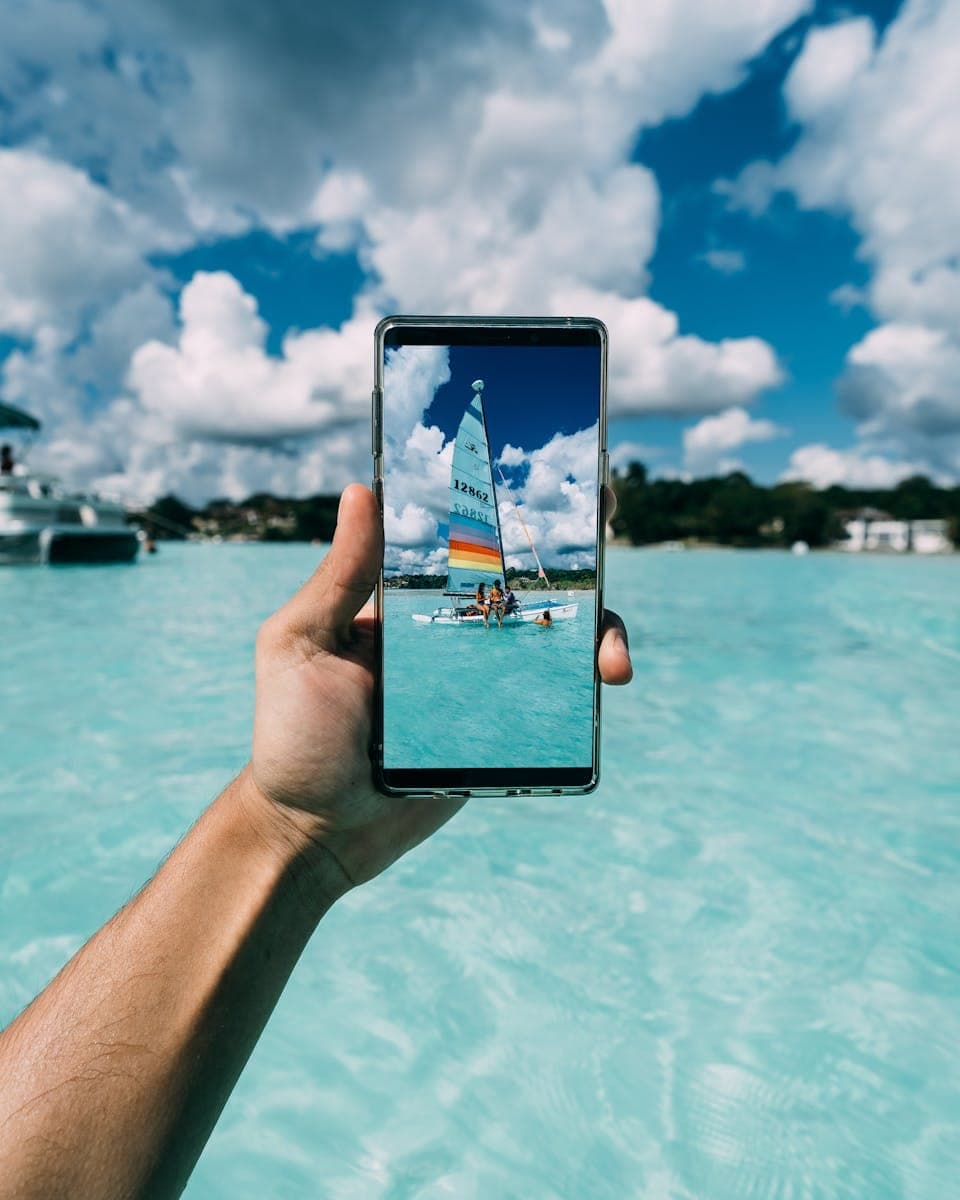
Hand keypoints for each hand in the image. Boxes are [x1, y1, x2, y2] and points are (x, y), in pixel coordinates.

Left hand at [245, 483, 632, 898]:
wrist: (317, 834)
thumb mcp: (299, 645)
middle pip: (524, 580)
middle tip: (604, 513)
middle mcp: (450, 634)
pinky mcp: (502, 733)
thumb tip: (361, 490)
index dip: (504, 503)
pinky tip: (604, 683)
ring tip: (611, 657)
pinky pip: (554, 702)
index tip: (543, 465)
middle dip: (572, 548)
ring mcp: (480, 683)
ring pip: (553, 640)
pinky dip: (585, 688)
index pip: (462, 540)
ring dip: (595, 628)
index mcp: (404, 603)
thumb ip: (337, 577)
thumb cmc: (292, 736)